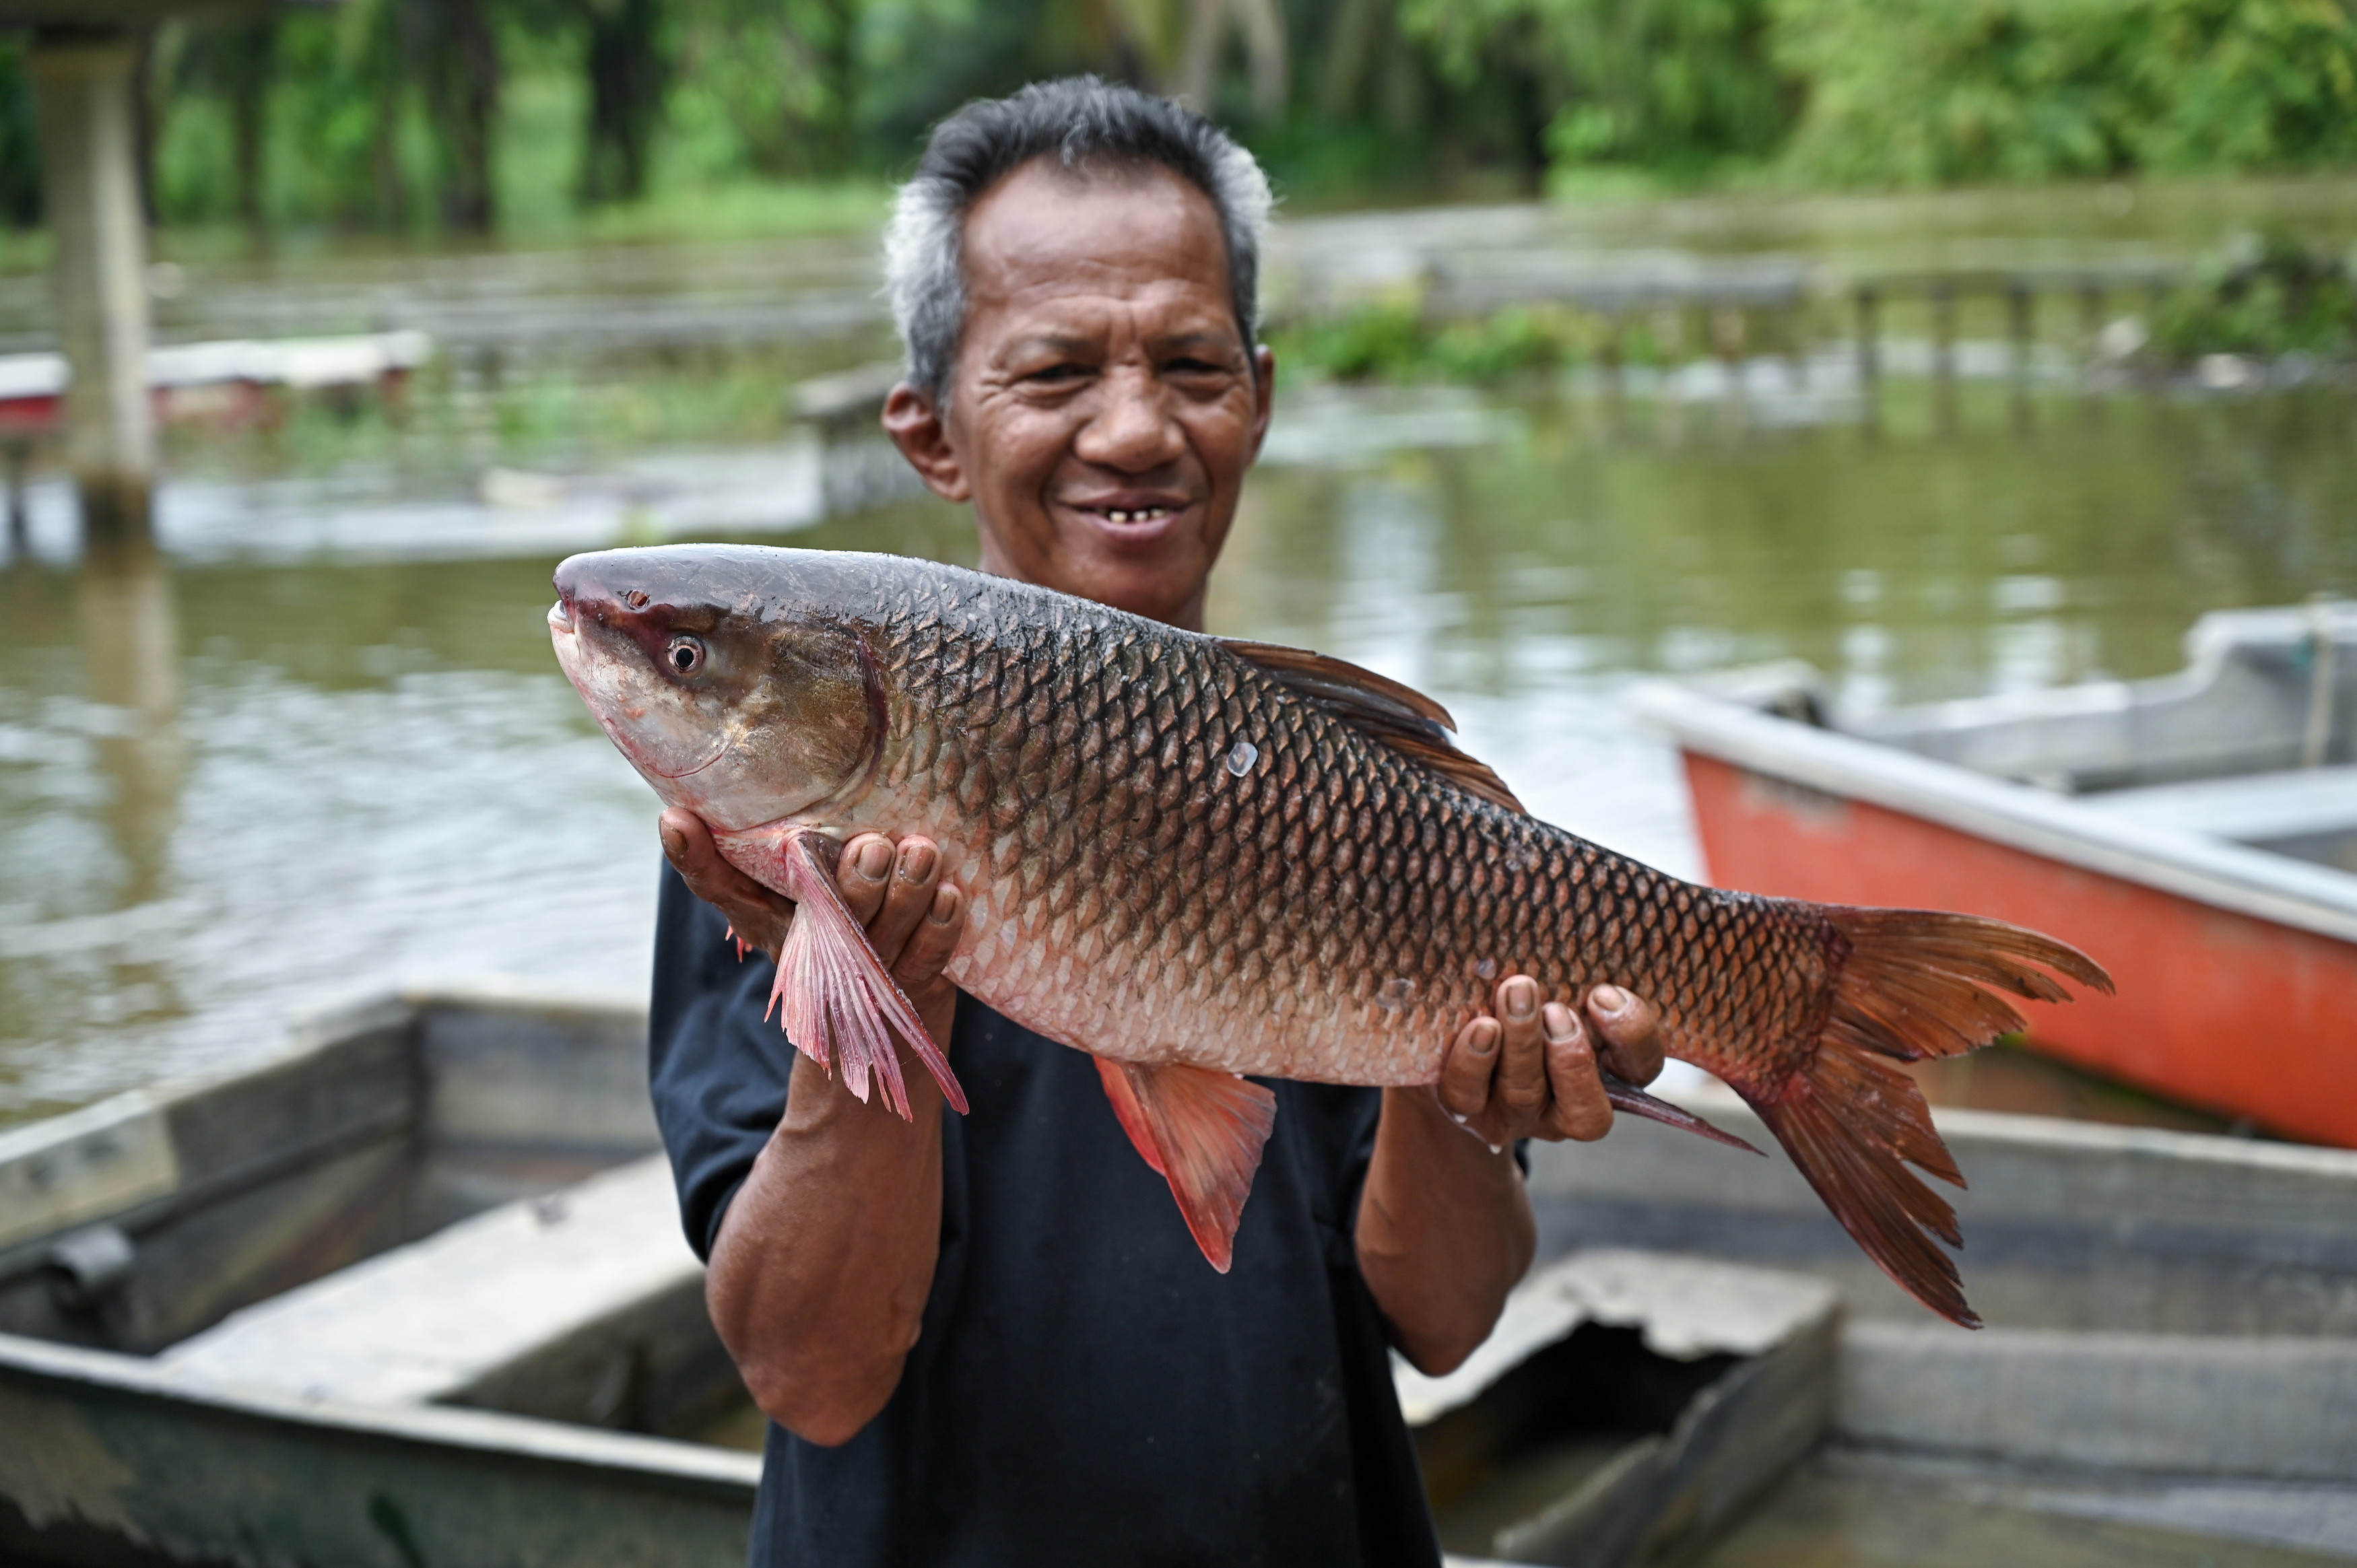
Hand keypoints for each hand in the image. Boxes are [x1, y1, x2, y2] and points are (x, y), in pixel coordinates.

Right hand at [659, 807, 965, 1049]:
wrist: (882, 1035)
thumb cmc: (843, 927)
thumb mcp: (805, 889)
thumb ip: (795, 846)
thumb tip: (760, 772)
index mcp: (770, 919)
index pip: (721, 888)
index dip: (695, 859)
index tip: (677, 820)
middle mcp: (808, 948)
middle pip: (821, 920)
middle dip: (850, 886)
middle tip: (872, 846)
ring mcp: (861, 976)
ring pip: (880, 938)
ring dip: (904, 896)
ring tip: (921, 854)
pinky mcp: (910, 989)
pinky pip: (927, 959)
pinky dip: (939, 928)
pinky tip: (949, 895)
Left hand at [1436, 977, 1664, 1144]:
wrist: (1449, 1026)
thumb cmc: (1517, 988)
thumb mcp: (1558, 975)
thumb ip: (1581, 963)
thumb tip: (1611, 896)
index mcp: (1603, 1072)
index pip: (1640, 1068)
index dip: (1631, 1037)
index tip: (1603, 994)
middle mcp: (1562, 1105)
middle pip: (1586, 1108)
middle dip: (1572, 1057)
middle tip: (1557, 1010)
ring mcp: (1512, 1112)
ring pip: (1525, 1096)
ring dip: (1523, 1045)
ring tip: (1515, 994)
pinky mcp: (1464, 1107)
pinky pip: (1467, 1096)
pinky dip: (1473, 1062)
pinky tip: (1479, 1027)